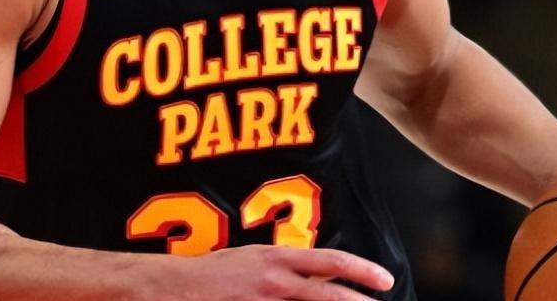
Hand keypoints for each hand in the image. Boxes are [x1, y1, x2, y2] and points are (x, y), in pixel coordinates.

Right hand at [167, 246, 394, 300]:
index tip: (386, 280)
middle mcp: (274, 281)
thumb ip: (288, 269)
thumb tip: (322, 277)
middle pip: (328, 296)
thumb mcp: (255, 260)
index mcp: (277, 259)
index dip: (362, 271)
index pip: (330, 262)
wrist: (170, 286)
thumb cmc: (214, 273)